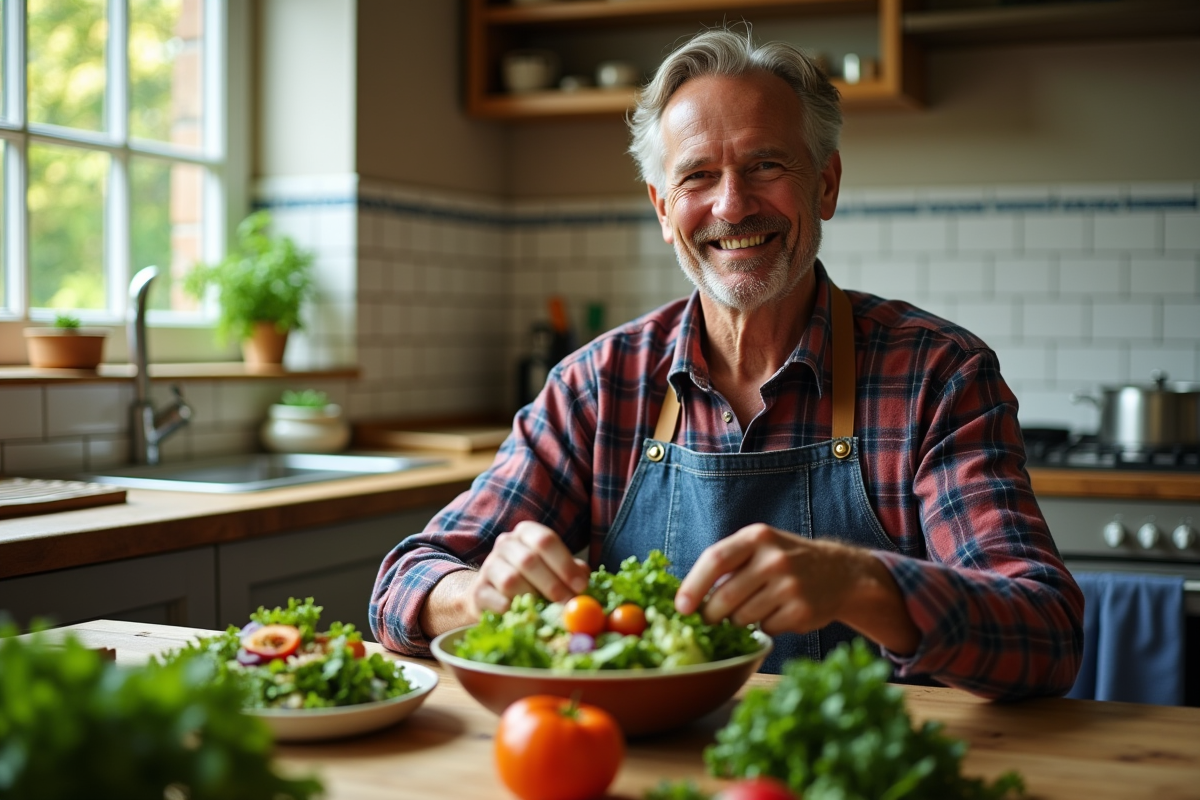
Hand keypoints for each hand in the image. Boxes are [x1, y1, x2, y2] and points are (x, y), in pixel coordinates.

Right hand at [470, 521, 589, 615]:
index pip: (545, 540)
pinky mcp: (478, 591)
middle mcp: (505, 544)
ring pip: (511, 580)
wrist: (493, 597)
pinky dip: (514, 611)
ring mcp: (488, 566)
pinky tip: (525, 616)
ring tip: (547, 611)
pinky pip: (496, 601)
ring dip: (534, 598)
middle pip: (528, 560)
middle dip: (553, 585)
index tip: (581, 586)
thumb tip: (586, 582)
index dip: (565, 564)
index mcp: (526, 533)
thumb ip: (572, 572)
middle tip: (568, 604)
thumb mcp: (555, 570)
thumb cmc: (533, 581)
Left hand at [675, 524, 859, 634]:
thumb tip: (686, 596)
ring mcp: (790, 585)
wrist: (840, 573)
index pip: (715, 560)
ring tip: (753, 608)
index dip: (693, 586)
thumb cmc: (786, 561)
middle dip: (711, 614)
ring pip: (743, 618)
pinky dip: (764, 627)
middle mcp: (774, 559)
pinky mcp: (802, 611)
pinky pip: (766, 628)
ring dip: (739, 621)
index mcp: (757, 537)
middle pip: (725, 596)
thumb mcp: (759, 546)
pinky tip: (777, 613)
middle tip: (710, 619)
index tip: (680, 608)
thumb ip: (727, 562)